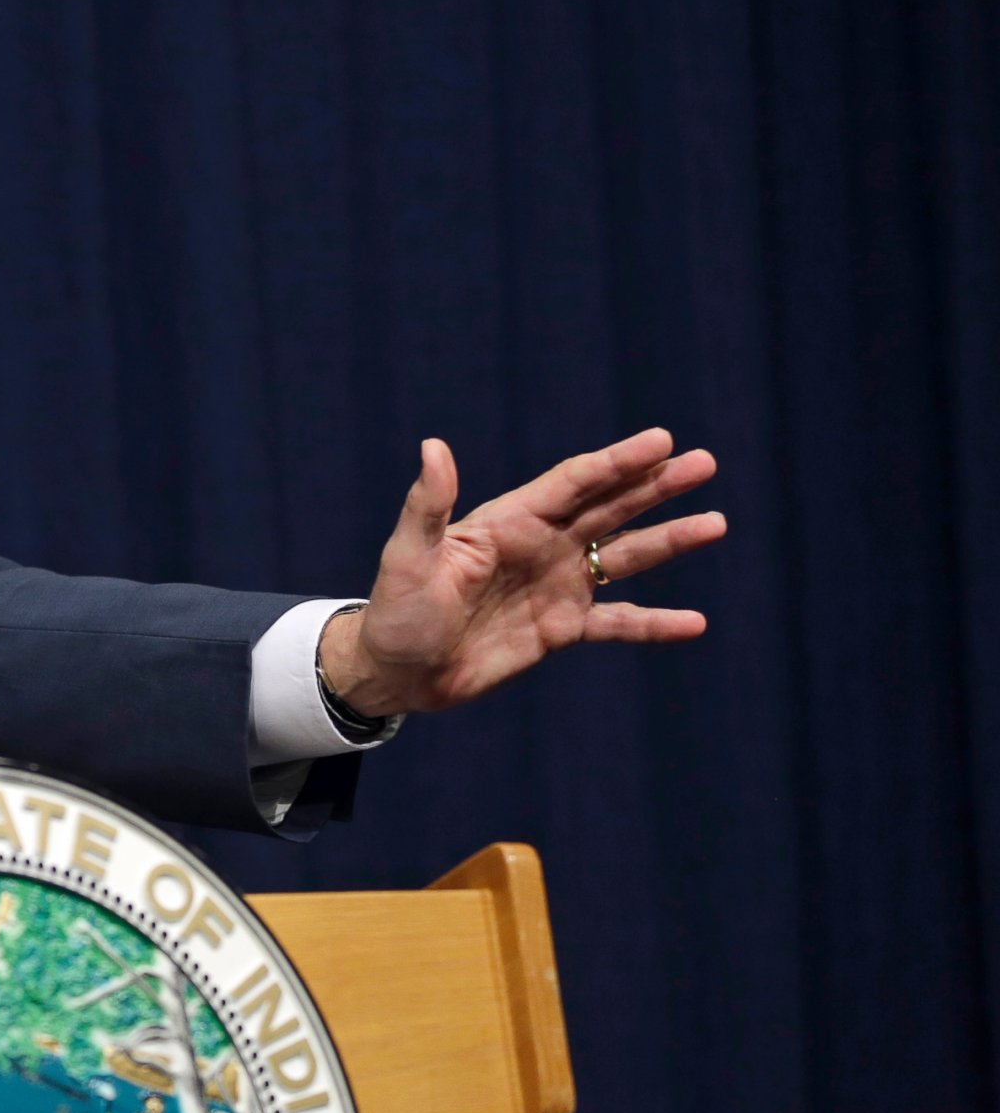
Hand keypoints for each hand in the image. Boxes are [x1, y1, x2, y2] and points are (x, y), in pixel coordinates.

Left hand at [319, 428, 724, 719]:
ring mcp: (557, 586)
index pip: (574, 482)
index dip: (617, 462)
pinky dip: (655, 623)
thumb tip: (434, 445)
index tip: (661, 440)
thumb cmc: (396, 609)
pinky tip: (695, 623)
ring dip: (669, 542)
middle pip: (611, 508)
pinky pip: (619, 623)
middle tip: (705, 462)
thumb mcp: (408, 556)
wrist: (397, 672)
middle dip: (656, 486)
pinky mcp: (562, 629)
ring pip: (625, 557)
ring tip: (715, 524)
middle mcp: (541, 546)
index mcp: (509, 520)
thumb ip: (428, 504)